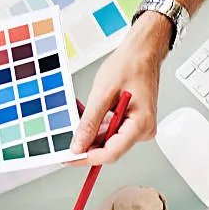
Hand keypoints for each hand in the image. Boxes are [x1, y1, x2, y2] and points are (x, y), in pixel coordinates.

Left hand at [69, 12, 171, 164]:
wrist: (142, 52)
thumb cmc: (129, 66)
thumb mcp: (102, 95)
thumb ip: (90, 123)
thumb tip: (79, 145)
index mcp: (140, 124)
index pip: (111, 153)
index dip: (88, 157)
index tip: (70, 158)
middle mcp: (142, 129)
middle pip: (109, 149)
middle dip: (86, 146)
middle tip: (65, 143)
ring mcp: (138, 126)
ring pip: (108, 140)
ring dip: (90, 134)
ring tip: (76, 122)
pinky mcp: (132, 121)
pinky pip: (111, 131)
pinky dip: (96, 126)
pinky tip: (86, 118)